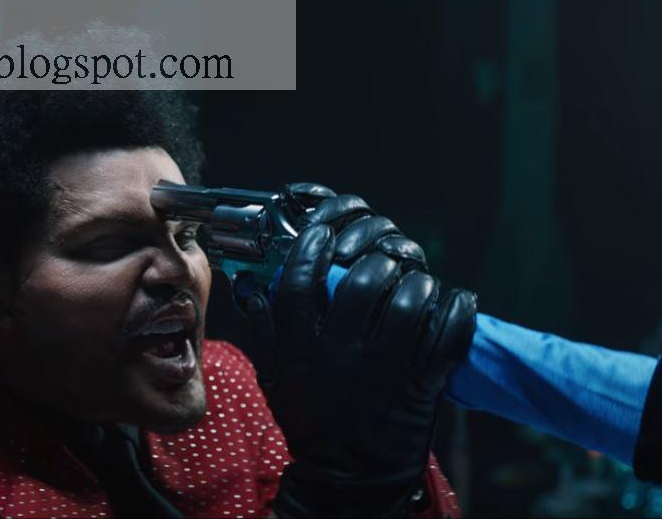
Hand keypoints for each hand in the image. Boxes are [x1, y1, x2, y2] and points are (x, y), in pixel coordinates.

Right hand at [243, 183, 476, 516]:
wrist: (349, 479)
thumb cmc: (312, 421)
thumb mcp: (275, 376)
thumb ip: (266, 328)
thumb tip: (251, 282)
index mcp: (301, 348)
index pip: (302, 279)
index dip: (315, 243)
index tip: (325, 227)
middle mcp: (342, 354)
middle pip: (363, 281)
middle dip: (377, 255)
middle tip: (382, 255)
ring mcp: (385, 369)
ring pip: (409, 301)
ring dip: (418, 279)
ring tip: (416, 278)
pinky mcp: (422, 384)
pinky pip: (448, 333)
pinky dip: (457, 309)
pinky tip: (453, 300)